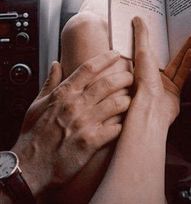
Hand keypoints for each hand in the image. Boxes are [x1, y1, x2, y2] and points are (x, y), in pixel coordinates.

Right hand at [12, 51, 132, 195]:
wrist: (30, 165)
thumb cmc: (34, 135)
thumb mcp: (37, 104)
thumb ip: (50, 82)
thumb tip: (56, 64)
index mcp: (64, 94)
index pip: (89, 68)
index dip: (105, 58)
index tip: (116, 54)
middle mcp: (76, 105)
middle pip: (107, 84)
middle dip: (123, 78)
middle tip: (130, 77)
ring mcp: (85, 123)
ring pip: (116, 104)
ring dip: (127, 100)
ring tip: (131, 99)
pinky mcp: (91, 142)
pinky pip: (115, 128)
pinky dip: (122, 124)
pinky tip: (123, 123)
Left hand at [130, 17, 190, 128]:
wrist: (152, 107)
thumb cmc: (142, 82)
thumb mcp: (141, 54)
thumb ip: (141, 36)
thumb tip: (136, 18)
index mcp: (140, 68)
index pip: (148, 50)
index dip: (155, 39)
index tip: (162, 27)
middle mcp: (151, 77)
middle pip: (164, 57)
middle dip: (174, 44)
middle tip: (183, 30)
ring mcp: (163, 85)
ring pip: (176, 65)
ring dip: (184, 51)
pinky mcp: (174, 91)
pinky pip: (181, 75)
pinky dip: (187, 64)